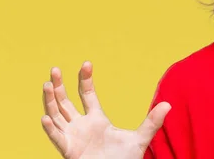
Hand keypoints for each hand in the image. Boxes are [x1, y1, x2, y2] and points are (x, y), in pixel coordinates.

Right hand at [41, 62, 170, 158]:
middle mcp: (81, 125)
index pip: (87, 94)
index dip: (85, 79)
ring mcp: (73, 137)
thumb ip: (151, 122)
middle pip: (65, 102)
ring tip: (47, 84)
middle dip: (59, 86)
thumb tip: (168, 104)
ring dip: (50, 100)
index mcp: (97, 119)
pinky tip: (45, 117)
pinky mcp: (69, 151)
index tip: (86, 63)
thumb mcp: (139, 139)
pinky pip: (56, 138)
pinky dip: (49, 129)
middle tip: (54, 69)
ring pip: (57, 115)